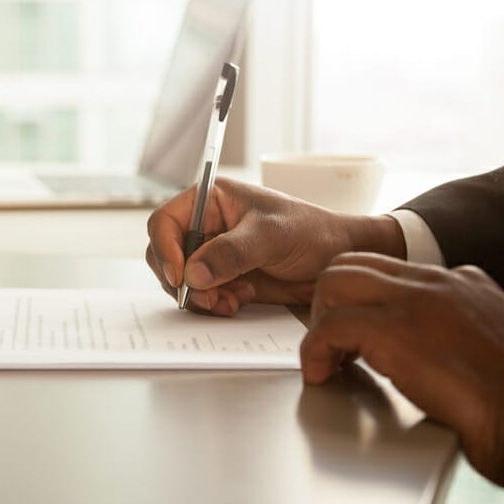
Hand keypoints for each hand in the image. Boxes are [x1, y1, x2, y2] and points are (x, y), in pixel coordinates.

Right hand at [146, 176, 404, 314]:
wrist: (339, 259)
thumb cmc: (312, 232)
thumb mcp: (272, 235)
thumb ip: (231, 252)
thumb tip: (193, 273)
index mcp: (210, 200)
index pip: (164, 221)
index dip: (165, 249)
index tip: (180, 276)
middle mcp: (206, 225)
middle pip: (165, 254)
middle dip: (182, 280)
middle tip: (207, 297)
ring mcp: (213, 253)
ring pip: (181, 279)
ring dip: (199, 296)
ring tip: (230, 300)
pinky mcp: (223, 277)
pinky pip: (201, 295)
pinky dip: (213, 303)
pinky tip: (239, 300)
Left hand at [302, 252, 503, 488]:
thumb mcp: (499, 343)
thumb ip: (465, 326)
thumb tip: (432, 342)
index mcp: (462, 281)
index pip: (390, 268)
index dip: (363, 299)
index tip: (354, 330)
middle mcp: (436, 281)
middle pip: (353, 264)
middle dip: (331, 302)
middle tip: (332, 343)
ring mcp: (414, 301)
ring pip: (333, 283)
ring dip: (319, 322)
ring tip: (326, 357)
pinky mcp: (393, 331)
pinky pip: (329, 327)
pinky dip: (314, 351)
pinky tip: (322, 373)